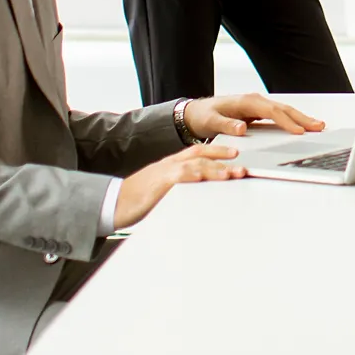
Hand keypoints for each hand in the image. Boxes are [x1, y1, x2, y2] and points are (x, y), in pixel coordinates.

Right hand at [113, 144, 246, 228]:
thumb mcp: (163, 190)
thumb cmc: (136, 199)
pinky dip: (192, 176)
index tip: (236, 155)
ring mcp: (164, 172)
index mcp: (172, 164)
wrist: (112, 204)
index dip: (218, 151)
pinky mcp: (157, 184)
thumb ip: (182, 187)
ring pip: (194, 164)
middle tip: (242, 164)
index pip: (199, 152)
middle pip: (201, 154)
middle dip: (223, 157)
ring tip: (232, 174)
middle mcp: (170, 164)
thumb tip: (202, 191)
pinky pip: (178, 177)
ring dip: (215, 169)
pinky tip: (204, 178)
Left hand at [183, 93, 325, 139]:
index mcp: (247, 102)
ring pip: (284, 110)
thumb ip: (226, 125)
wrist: (196, 112)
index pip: (272, 112)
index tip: (299, 131)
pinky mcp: (258, 111)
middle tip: (318, 126)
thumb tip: (243, 128)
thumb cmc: (204, 116)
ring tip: (317, 125)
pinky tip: (301, 125)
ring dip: (301, 118)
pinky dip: (293, 119)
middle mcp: (255, 101)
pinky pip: (279, 115)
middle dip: (302, 117)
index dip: (287, 121)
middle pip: (284, 108)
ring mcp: (258, 105)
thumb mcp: (211, 122)